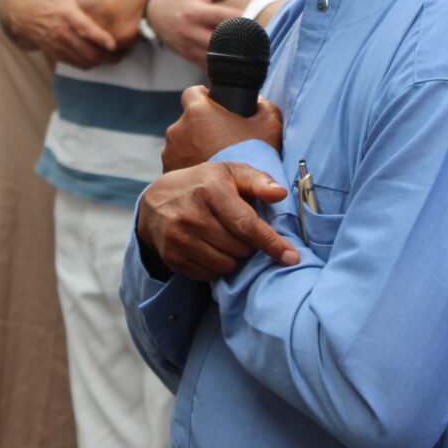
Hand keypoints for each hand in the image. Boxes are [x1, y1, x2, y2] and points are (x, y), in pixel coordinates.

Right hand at [2, 0, 115, 68]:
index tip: (113, 44)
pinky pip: (77, 64)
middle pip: (89, 52)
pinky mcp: (54, 54)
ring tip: (114, 57)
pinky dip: (90, 64)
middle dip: (109, 57)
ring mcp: (57, 45)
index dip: (100, 37)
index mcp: (66, 13)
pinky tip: (98, 57)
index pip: (84, 28)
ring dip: (101, 62)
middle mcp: (61, 32)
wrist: (20, 12)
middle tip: (123, 53)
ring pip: (85, 62)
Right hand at [137, 161, 298, 281]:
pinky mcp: (172, 256)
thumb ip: (258, 180)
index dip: (271, 242)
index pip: (246, 224)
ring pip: (225, 265)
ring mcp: (179, 238)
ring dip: (232, 257)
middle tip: (238, 231)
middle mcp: (191, 215)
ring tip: (223, 239)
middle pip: (239, 248)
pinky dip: (215, 266)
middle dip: (247, 245)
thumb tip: (280, 193)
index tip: (291, 257)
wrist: (155, 200)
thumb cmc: (203, 184)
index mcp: (210, 190)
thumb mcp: (229, 172)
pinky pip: (208, 274)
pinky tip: (208, 248)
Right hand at [146, 0, 250, 62]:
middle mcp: (190, 32)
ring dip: (234, 55)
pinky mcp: (189, 56)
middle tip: (258, 39)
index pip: (221, 17)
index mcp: (194, 11)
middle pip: (220, 42)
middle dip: (240, 41)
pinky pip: (209, 65)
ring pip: (216, 57)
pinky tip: (238, 60)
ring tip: (252, 51)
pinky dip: (224, 63)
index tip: (257, 21)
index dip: (241, 19)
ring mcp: (188, 47)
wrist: (156, 13)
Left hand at [163, 85, 282, 172]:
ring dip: (192, 150)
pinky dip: (188, 169)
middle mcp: (178, 130)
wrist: (238, 197)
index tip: (214, 105)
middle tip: (219, 141)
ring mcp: (171, 153)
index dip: (204, 97)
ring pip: (181, 145)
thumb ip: (264, 107)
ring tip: (213, 162)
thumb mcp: (269, 126)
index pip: (194, 93)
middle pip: (187, 122)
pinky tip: (206, 179)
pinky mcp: (168, 174)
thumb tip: (259, 101)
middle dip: (200, 129)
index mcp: (197, 112)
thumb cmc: (252, 157)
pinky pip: (178, 165)